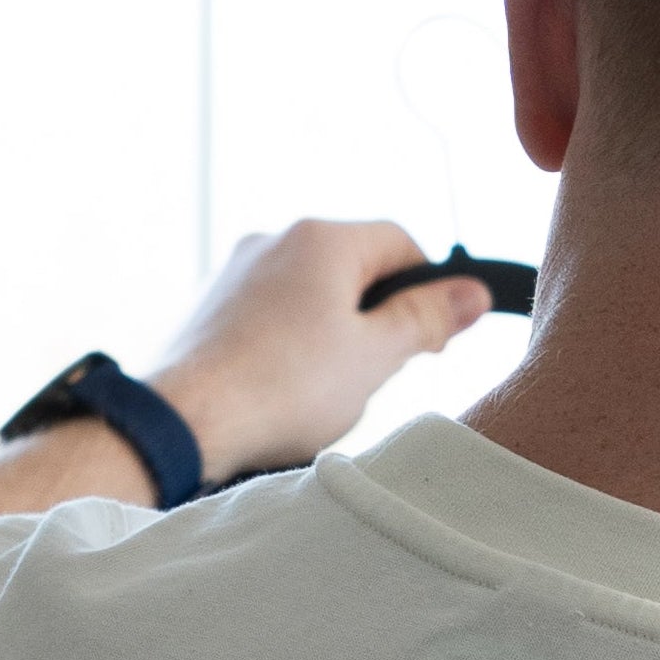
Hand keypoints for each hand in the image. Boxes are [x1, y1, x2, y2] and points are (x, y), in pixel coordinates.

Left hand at [151, 218, 495, 481]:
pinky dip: (288, 344)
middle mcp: (276, 239)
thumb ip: (427, 320)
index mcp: (323, 239)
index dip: (427, 289)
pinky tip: (283, 389)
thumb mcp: (376, 357)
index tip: (430, 339)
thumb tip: (474, 293)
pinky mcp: (212, 304)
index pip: (400, 242)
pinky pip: (270, 314)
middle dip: (375, 317)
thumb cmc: (283, 389)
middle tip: (377, 373)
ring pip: (310, 293)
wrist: (185, 420)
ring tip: (324, 390)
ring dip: (331, 333)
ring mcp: (237, 270)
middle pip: (353, 268)